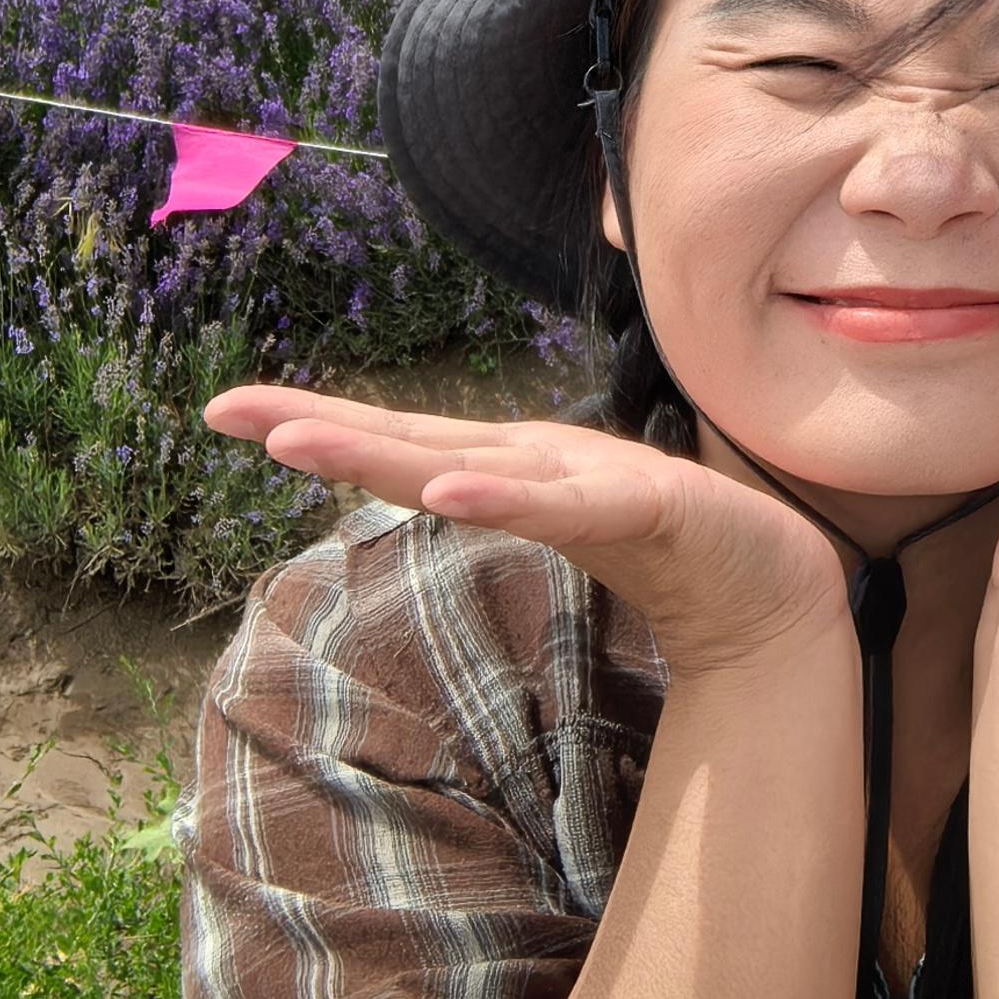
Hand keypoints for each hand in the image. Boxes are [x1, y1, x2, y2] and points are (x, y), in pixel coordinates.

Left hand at [207, 385, 851, 675]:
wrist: (773, 590)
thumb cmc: (671, 548)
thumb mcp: (562, 522)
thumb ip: (503, 499)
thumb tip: (427, 486)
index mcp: (512, 466)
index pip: (396, 441)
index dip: (315, 423)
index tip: (224, 408)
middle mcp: (537, 461)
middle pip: (410, 441)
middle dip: (317, 427)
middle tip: (224, 411)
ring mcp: (587, 481)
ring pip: (468, 465)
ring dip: (381, 454)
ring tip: (299, 444)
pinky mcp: (643, 508)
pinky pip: (561, 507)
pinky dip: (502, 497)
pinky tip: (448, 491)